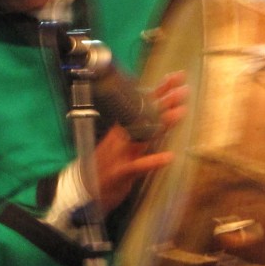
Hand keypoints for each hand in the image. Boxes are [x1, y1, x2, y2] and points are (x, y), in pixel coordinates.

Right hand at [93, 70, 187, 213]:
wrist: (81, 188)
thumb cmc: (104, 166)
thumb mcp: (122, 145)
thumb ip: (140, 131)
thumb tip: (159, 116)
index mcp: (124, 128)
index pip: (144, 105)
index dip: (161, 91)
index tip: (176, 77)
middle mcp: (123, 136)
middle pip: (146, 115)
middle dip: (165, 102)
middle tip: (183, 90)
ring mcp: (121, 153)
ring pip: (145, 134)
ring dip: (163, 123)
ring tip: (180, 113)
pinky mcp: (120, 172)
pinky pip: (138, 165)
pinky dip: (153, 161)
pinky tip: (168, 157)